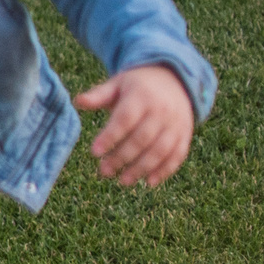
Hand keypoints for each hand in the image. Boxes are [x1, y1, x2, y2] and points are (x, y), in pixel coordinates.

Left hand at [74, 64, 194, 187]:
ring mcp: (176, 124)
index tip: (94, 152)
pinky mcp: (185, 135)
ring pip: (160, 150)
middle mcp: (161, 110)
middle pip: (141, 138)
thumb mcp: (118, 84)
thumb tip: (78, 102)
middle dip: (122, 157)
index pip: (124, 119)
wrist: (174, 80)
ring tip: (123, 181)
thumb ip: (99, 95)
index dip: (110, 136)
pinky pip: (177, 155)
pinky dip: (165, 170)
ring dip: (141, 168)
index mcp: (142, 96)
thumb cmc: (137, 86)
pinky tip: (149, 183)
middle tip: (104, 171)